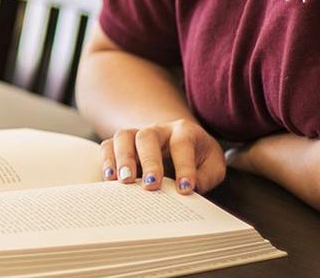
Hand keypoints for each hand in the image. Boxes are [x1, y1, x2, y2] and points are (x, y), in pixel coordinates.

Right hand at [99, 119, 226, 194]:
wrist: (181, 145)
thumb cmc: (198, 159)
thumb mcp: (213, 166)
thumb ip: (207, 177)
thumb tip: (191, 188)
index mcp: (184, 131)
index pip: (182, 144)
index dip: (184, 167)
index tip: (185, 189)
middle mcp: (158, 130)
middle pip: (148, 136)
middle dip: (149, 161)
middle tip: (151, 186)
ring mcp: (137, 135)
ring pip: (124, 137)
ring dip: (123, 159)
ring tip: (125, 182)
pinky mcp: (122, 146)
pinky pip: (108, 146)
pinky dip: (106, 161)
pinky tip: (109, 179)